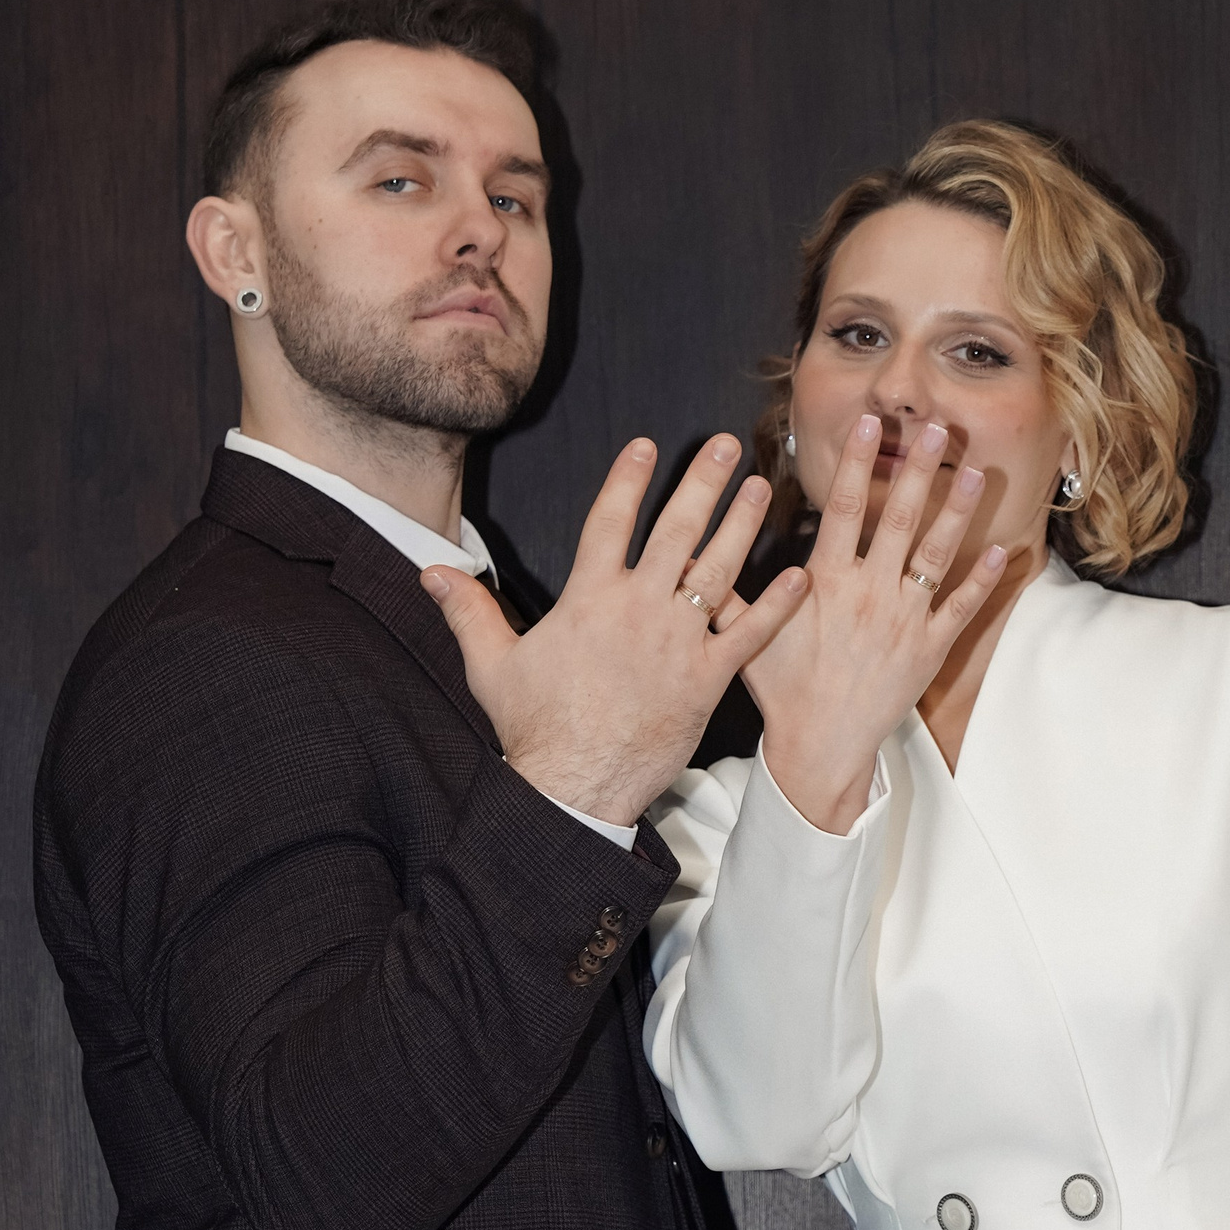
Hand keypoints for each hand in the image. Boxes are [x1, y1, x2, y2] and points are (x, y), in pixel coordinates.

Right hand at [421, 437, 807, 824]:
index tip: (647, 445)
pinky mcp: (706, 679)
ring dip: (742, 526)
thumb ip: (468, 611)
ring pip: (717, 570)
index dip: (627, 479)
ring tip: (762, 490)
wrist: (575, 784)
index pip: (609, 521)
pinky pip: (748, 634)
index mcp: (588, 598)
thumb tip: (430, 572)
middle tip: (728, 447)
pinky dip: (775, 605)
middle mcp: (637, 609)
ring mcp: (676, 642)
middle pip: (676, 530)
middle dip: (703, 483)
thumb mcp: (492, 665)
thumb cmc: (535, 728)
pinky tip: (800, 575)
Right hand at [707, 413, 1005, 831]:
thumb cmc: (783, 692)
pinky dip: (983, 579)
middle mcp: (869, 594)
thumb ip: (727, 591)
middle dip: (917, 469)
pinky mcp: (928, 650)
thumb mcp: (748, 636)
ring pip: (936, 555)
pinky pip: (962, 608)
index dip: (855, 463)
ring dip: (956, 511)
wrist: (820, 748)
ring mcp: (904, 621)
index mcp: (825, 583)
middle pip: (898, 519)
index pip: (842, 509)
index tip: (868, 425)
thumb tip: (692, 553)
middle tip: (937, 427)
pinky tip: (1004, 550)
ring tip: (974, 471)